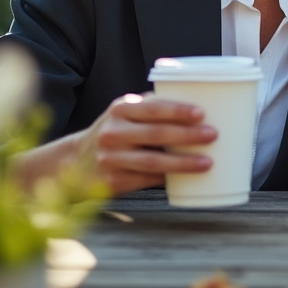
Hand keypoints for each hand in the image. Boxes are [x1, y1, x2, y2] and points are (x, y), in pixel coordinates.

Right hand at [77, 93, 216, 194]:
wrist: (74, 161)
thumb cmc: (117, 132)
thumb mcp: (127, 113)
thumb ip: (154, 107)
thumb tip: (204, 105)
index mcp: (121, 109)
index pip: (153, 108)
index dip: (177, 110)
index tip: (201, 114)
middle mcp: (113, 132)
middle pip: (155, 134)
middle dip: (187, 136)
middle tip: (213, 135)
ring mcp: (110, 158)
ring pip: (152, 161)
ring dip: (182, 163)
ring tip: (207, 163)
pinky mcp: (112, 181)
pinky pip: (145, 180)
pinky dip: (167, 178)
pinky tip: (186, 178)